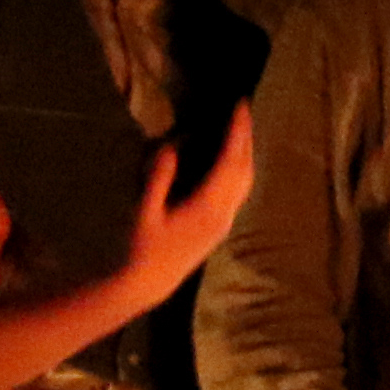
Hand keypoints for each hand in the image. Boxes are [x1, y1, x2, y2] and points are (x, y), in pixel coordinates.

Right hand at [128, 104, 258, 285]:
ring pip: (246, 181)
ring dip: (247, 153)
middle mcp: (224, 213)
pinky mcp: (221, 227)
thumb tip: (170, 147)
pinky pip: (240, 191)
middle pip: (245, 169)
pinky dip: (241, 169)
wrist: (150, 282)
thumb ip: (158, 178)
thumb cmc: (143, 246)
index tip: (241, 107)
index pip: (230, 162)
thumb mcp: (145, 211)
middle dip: (246, 137)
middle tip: (244, 110)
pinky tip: (234, 162)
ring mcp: (225, 222)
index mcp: (208, 207)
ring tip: (242, 130)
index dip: (237, 132)